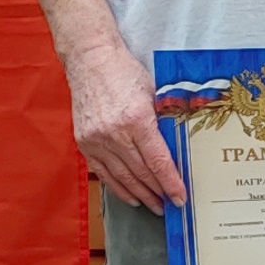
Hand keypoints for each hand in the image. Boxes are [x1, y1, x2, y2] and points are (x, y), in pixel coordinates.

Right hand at [69, 38, 181, 210]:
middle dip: (158, 192)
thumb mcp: (153, 92)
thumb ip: (163, 121)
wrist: (90, 59)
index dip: (171, 183)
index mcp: (137, 119)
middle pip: (141, 173)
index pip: (158, 161)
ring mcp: (97, 140)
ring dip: (140, 194)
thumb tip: (179, 148)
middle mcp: (115, 133)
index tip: (180, 198)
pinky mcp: (84, 142)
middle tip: (170, 205)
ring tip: (153, 206)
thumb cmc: (124, 72)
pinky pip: (103, 172)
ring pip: (122, 177)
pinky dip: (118, 187)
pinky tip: (130, 196)